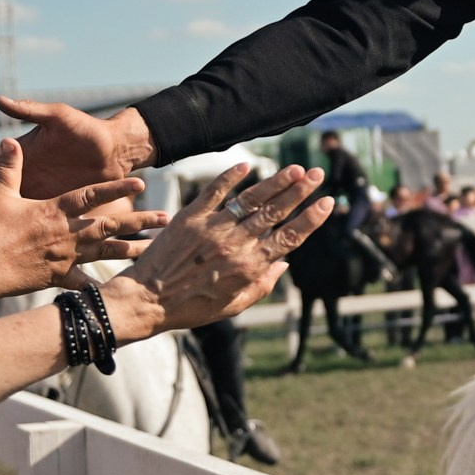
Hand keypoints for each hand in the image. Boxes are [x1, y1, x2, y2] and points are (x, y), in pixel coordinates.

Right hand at [0, 99, 153, 211]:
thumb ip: (29, 110)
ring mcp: (36, 196)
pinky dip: (8, 234)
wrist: (114, 151)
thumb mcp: (57, 117)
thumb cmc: (86, 131)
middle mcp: (25, 177)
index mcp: (22, 156)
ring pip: (1, 209)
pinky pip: (23, 223)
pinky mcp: (52, 211)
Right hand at [0, 140, 170, 296]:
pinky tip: (113, 289)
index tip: (141, 184)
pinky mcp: (56, 277)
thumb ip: (8, 167)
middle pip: (110, 225)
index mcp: (55, 211)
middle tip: (166, 219)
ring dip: (129, 250)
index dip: (117, 189)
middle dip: (139, 222)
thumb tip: (10, 140)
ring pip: (104, 252)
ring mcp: (64, 257)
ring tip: (153, 251)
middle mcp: (67, 234)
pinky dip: (96, 284)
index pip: (92, 196)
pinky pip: (82, 281)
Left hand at [103, 162, 329, 337]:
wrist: (146, 300)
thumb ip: (262, 285)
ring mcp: (213, 228)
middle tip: (318, 173)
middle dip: (301, 191)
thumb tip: (284, 263)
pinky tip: (247, 165)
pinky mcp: (190, 217)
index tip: (328, 202)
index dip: (311, 219)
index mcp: (249, 267)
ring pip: (252, 199)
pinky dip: (231, 177)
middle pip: (276, 212)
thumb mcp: (233, 306)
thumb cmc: (191, 308)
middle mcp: (235, 245)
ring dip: (276, 182)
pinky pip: (214, 192)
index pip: (289, 238)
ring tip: (294, 168)